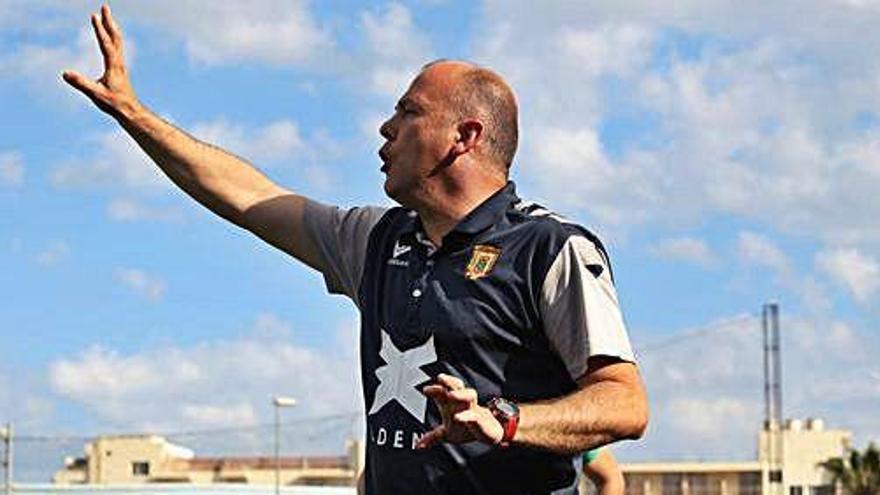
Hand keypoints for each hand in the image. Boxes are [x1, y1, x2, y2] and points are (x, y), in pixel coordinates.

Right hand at [62, 4, 139, 118]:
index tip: (94, 15)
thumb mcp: (96, 94)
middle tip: (105, 6)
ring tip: (106, 16)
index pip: (105, 44)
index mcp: (114, 66)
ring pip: (117, 42)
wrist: (130, 111)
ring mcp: (120, 65)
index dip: (99, 30)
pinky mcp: (120, 68)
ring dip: (111, 27)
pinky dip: (112, 38)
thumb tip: (65, 73)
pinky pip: (116, 48)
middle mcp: (119, 62)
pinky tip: (110, 37)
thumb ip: (81, 83)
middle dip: (109, 21)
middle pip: (115, 38)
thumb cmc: (114, 104)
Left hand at [416, 373, 503, 448]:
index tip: (425, 390)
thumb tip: (419, 445)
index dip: (435, 389)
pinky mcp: (480, 420)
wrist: (488, 433)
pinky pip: (474, 415)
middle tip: (440, 378)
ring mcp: (472, 409)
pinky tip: (458, 417)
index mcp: (452, 404)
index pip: (443, 392)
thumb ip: (433, 437)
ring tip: (450, 395)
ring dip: (460, 394)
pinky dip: (466, 415)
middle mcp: (462, 403)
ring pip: (469, 395)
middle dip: (449, 381)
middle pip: (457, 387)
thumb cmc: (467, 428)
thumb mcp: (447, 434)